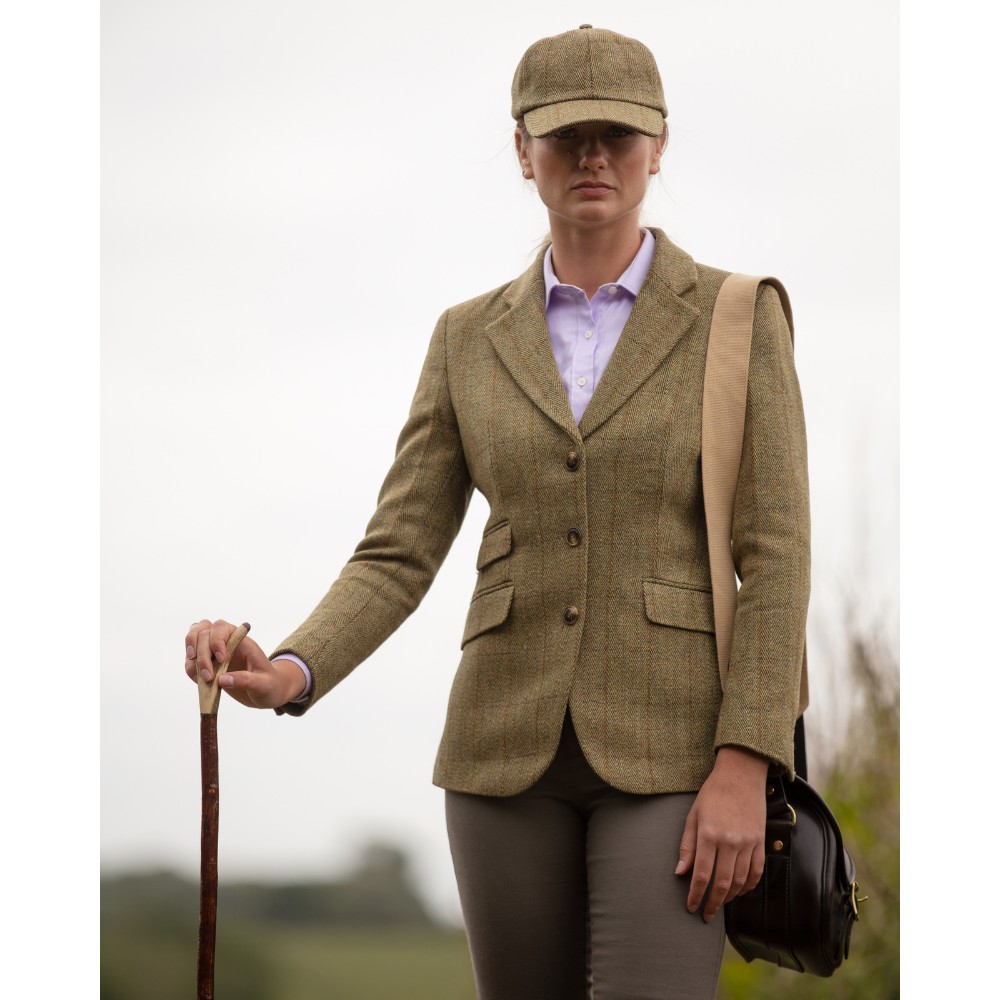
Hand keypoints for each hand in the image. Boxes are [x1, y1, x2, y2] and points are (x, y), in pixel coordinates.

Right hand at [184, 618, 305, 708]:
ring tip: (201, 677)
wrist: (268, 692)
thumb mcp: (264, 684)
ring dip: (192, 658)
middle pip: (203, 632)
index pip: (221, 627)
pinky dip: (190, 668)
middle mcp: (226, 643)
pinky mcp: (209, 665)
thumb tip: (222, 679)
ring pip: (193, 640)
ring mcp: (215, 653)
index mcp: (241, 641)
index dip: (216, 640)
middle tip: (209, 676)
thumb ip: (246, 680)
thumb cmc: (270, 684)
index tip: (221, 660)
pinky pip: (191, 660)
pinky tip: (199, 680)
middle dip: (202, 653)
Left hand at [674, 746, 768, 922]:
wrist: (741, 775)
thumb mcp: (693, 815)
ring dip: (730, 898)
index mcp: (709, 834)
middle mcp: (730, 841)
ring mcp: (748, 843)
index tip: (691, 908)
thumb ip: (687, 845)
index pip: (701, 875)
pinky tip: (739, 892)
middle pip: (722, 883)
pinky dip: (749, 886)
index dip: (696, 895)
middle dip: (713, 903)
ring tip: (720, 904)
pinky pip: (756, 871)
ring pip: (740, 881)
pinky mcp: (761, 841)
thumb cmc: (712, 793)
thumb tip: (680, 872)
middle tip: (705, 915)